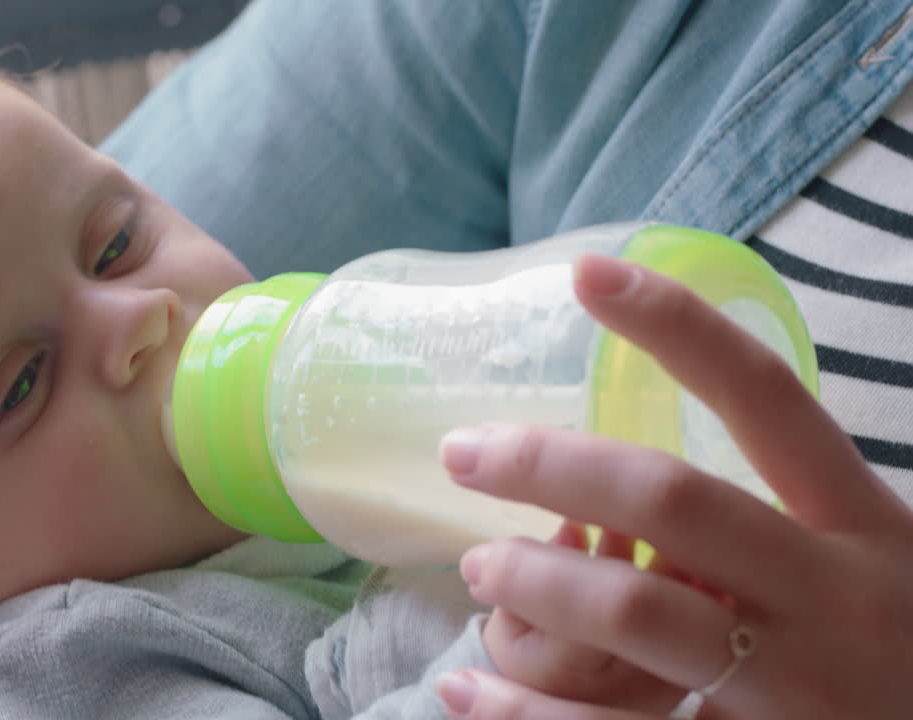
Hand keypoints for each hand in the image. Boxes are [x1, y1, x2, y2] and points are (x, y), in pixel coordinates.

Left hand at [436, 254, 912, 718]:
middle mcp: (835, 594)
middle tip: (464, 453)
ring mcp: (795, 685)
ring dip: (534, 578)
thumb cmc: (892, 650)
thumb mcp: (865, 566)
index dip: (677, 327)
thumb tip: (625, 477)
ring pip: (634, 609)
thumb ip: (775, 519)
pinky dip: (521, 713)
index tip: (588, 273)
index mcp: (862, 523)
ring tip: (479, 565)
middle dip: (552, 464)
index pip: (765, 397)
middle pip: (674, 498)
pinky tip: (464, 690)